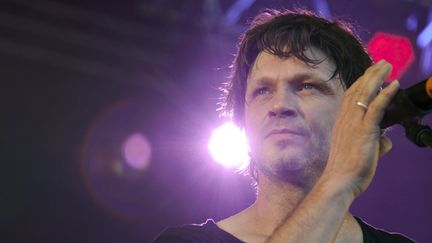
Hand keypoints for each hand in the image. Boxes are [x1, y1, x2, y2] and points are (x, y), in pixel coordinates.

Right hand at [323, 60, 399, 197]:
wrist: (338, 182)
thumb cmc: (347, 172)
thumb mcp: (361, 153)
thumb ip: (375, 142)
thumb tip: (386, 140)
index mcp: (342, 124)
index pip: (350, 97)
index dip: (360, 83)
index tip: (369, 74)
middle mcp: (345, 119)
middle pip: (357, 90)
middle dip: (370, 74)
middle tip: (381, 62)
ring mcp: (354, 124)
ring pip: (365, 94)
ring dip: (377, 77)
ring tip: (386, 64)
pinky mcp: (364, 131)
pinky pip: (376, 108)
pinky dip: (385, 94)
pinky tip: (394, 83)